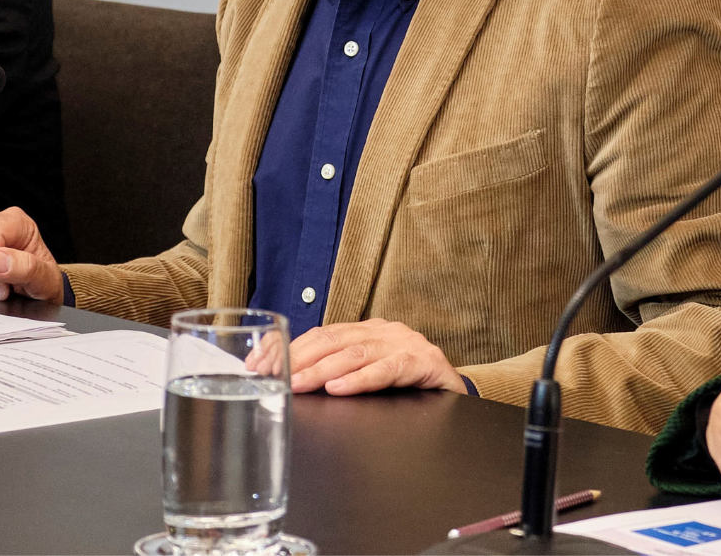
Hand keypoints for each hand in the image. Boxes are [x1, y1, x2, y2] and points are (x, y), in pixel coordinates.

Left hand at [285, 319, 461, 394]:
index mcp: (366, 331)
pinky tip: (339, 388)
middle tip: (270, 375)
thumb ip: (338, 370)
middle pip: (330, 340)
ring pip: (354, 353)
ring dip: (320, 370)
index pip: (318, 334)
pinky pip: (387, 370)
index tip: (259, 363)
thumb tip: (290, 380)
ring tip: (296, 383)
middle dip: (295, 358)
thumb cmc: (410, 383)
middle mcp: (382, 331)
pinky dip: (360, 379)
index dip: (287, 348)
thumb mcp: (370, 373)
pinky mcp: (423, 362)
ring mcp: (404, 344)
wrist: (460, 388)